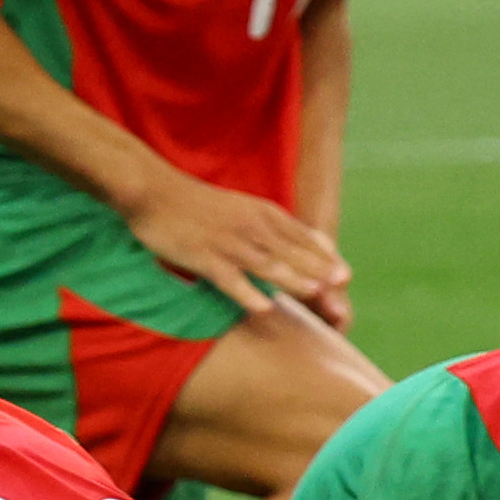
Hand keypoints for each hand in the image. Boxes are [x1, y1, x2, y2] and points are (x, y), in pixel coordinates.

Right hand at [119, 170, 340, 322]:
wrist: (154, 192)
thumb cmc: (195, 203)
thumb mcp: (240, 207)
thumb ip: (266, 224)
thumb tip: (292, 242)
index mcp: (262, 214)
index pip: (301, 236)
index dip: (324, 256)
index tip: (345, 273)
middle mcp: (251, 228)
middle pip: (290, 252)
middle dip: (318, 268)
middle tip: (342, 284)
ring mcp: (228, 243)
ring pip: (266, 264)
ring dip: (292, 278)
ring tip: (315, 292)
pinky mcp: (203, 257)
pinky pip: (229, 279)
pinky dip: (246, 293)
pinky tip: (261, 307)